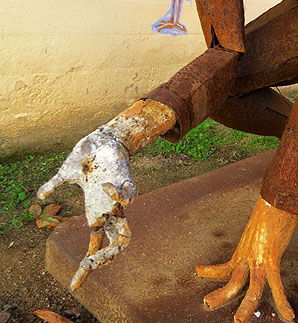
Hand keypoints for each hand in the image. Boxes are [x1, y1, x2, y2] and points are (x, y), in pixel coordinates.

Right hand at [37, 128, 134, 289]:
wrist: (102, 138)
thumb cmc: (86, 158)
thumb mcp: (67, 175)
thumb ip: (56, 185)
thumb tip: (40, 195)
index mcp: (96, 212)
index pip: (95, 246)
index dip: (87, 267)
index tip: (75, 286)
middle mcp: (109, 210)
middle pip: (116, 245)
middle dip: (106, 259)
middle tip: (91, 262)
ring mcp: (118, 199)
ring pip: (126, 230)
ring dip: (116, 237)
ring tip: (97, 223)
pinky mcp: (126, 184)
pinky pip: (128, 199)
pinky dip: (116, 196)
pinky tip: (104, 184)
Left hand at [196, 195, 297, 322]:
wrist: (275, 201)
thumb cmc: (269, 211)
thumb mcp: (257, 229)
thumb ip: (256, 240)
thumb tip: (262, 238)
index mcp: (243, 249)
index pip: (224, 266)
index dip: (210, 271)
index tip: (197, 271)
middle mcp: (247, 256)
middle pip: (232, 280)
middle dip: (220, 294)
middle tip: (207, 303)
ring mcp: (259, 259)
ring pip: (251, 288)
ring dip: (246, 307)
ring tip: (239, 321)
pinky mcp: (271, 258)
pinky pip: (276, 285)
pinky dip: (283, 301)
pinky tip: (289, 314)